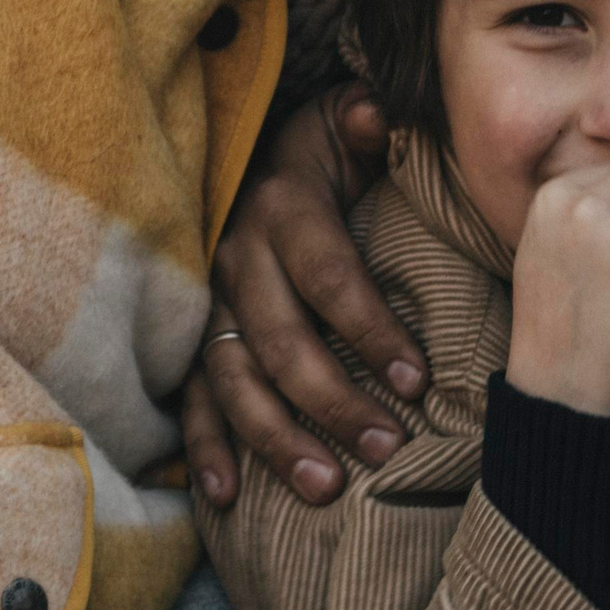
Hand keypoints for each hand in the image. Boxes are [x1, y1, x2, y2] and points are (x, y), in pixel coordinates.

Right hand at [183, 85, 417, 508]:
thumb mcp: (340, 120)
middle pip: (279, 339)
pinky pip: (191, 397)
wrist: (248, 154)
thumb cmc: (320, 150)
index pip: (328, 275)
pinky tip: (225, 498)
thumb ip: (364, 119)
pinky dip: (204, 448)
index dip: (369, 327)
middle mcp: (236, 257)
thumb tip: (374, 111)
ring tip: (325, 488)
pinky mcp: (192, 336)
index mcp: (282, 207)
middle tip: (385, 448)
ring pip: (234, 378)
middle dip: (332, 399)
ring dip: (275, 437)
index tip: (417, 381)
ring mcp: (209, 302)